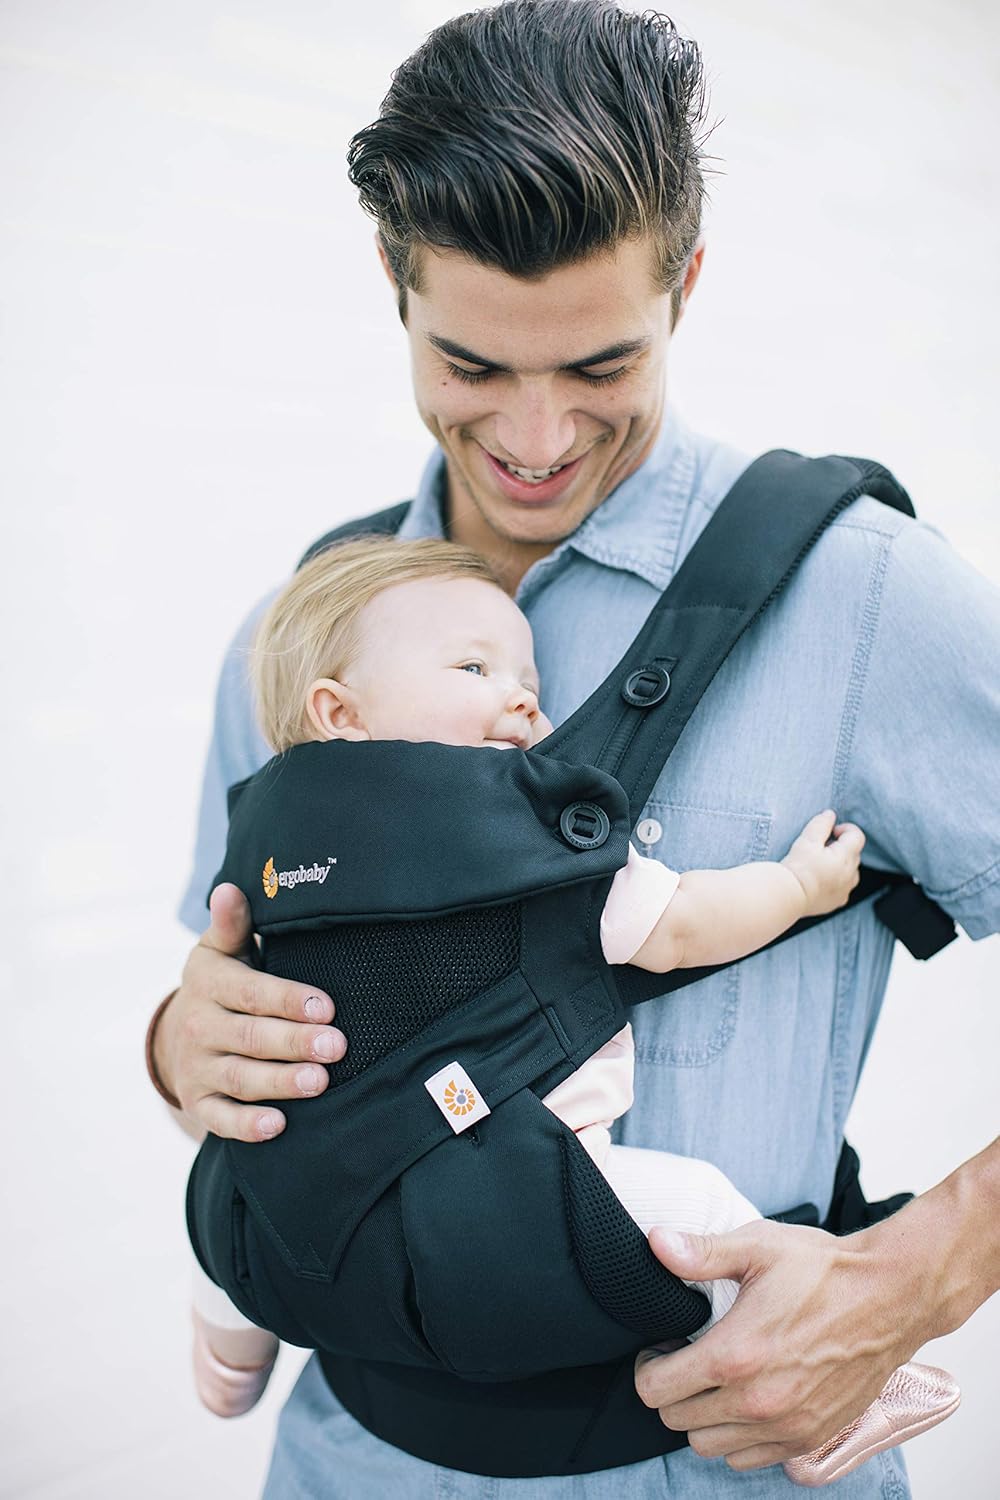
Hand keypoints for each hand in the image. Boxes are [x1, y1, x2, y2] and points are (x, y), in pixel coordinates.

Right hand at [154, 883, 346, 1140]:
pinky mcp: (199, 1102)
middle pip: (249, 1037)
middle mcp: (199, 1025)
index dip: (287, 1000)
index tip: (326, 1006)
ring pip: (239, 1078)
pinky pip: (220, 1118)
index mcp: (209, 983)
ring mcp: (197, 1067)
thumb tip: (231, 889)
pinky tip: (279, 1125)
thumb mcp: (220, 950)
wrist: (177, 1034)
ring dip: (279, 1082)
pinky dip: (247, 1125)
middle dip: (293, 1043)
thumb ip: (233, 924)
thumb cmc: (221, 983)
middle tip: (336, 1046)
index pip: (250, 992)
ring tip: (318, 1082)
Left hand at [633, 1218, 926, 1471]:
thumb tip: (655, 1243)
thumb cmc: (825, 1270)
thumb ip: (701, 1252)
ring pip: (710, 1446)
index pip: (656, 1389)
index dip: (649, 1366)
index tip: (662, 1348)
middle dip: (673, 1389)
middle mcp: (757, 1402)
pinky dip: (739, 1436)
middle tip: (686, 1360)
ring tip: (716, 1380)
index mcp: (735, 1355)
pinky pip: (750, 1459)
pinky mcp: (810, 1438)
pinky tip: (748, 1399)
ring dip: (703, 1416)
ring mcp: (786, 1426)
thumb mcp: (758, 1246)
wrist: (891, 1296)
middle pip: (677, 1420)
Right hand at [781, 810, 864, 915]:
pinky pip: (843, 886)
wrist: (788, 895)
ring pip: (850, 871)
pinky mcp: (838, 901)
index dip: (845, 828)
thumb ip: (821, 824)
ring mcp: (845, 890)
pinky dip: (835, 880)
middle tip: (819, 847)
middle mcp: (851, 874)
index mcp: (846, 857)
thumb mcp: (807, 840)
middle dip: (840, 846)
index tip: (831, 831)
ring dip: (840, 863)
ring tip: (819, 864)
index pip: (857, 836)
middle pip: (854, 853)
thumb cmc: (798, 867)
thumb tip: (830, 814)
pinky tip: (819, 879)